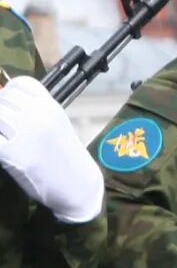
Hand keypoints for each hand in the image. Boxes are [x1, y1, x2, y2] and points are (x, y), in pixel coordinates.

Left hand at [0, 77, 102, 222]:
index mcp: (50, 106)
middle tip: (5, 127)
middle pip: (3, 99)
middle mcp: (38, 114)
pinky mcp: (12, 152)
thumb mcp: (57, 125)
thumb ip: (36, 113)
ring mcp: (25, 132)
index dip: (8, 92)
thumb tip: (7, 107)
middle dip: (0, 111)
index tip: (8, 106)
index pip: (20, 83)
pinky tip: (3, 151)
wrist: (78, 184)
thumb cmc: (66, 157)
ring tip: (4, 138)